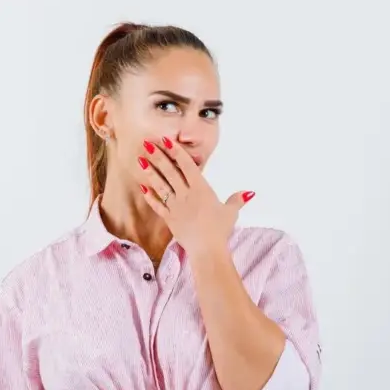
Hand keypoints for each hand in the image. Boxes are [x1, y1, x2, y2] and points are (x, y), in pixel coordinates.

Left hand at [137, 136, 254, 257]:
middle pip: (170, 172)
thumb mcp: (230, 213)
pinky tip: (143, 186)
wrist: (207, 249)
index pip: (187, 166)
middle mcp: (186, 194)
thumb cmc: (220, 230)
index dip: (176, 152)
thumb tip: (248, 193)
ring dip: (151, 172)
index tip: (166, 140)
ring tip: (140, 160)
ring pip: (161, 185)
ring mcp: (176, 206)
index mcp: (201, 189)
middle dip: (158, 156)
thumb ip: (237, 200)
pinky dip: (150, 196)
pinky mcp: (169, 219)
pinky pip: (157, 205)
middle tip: (147, 143)